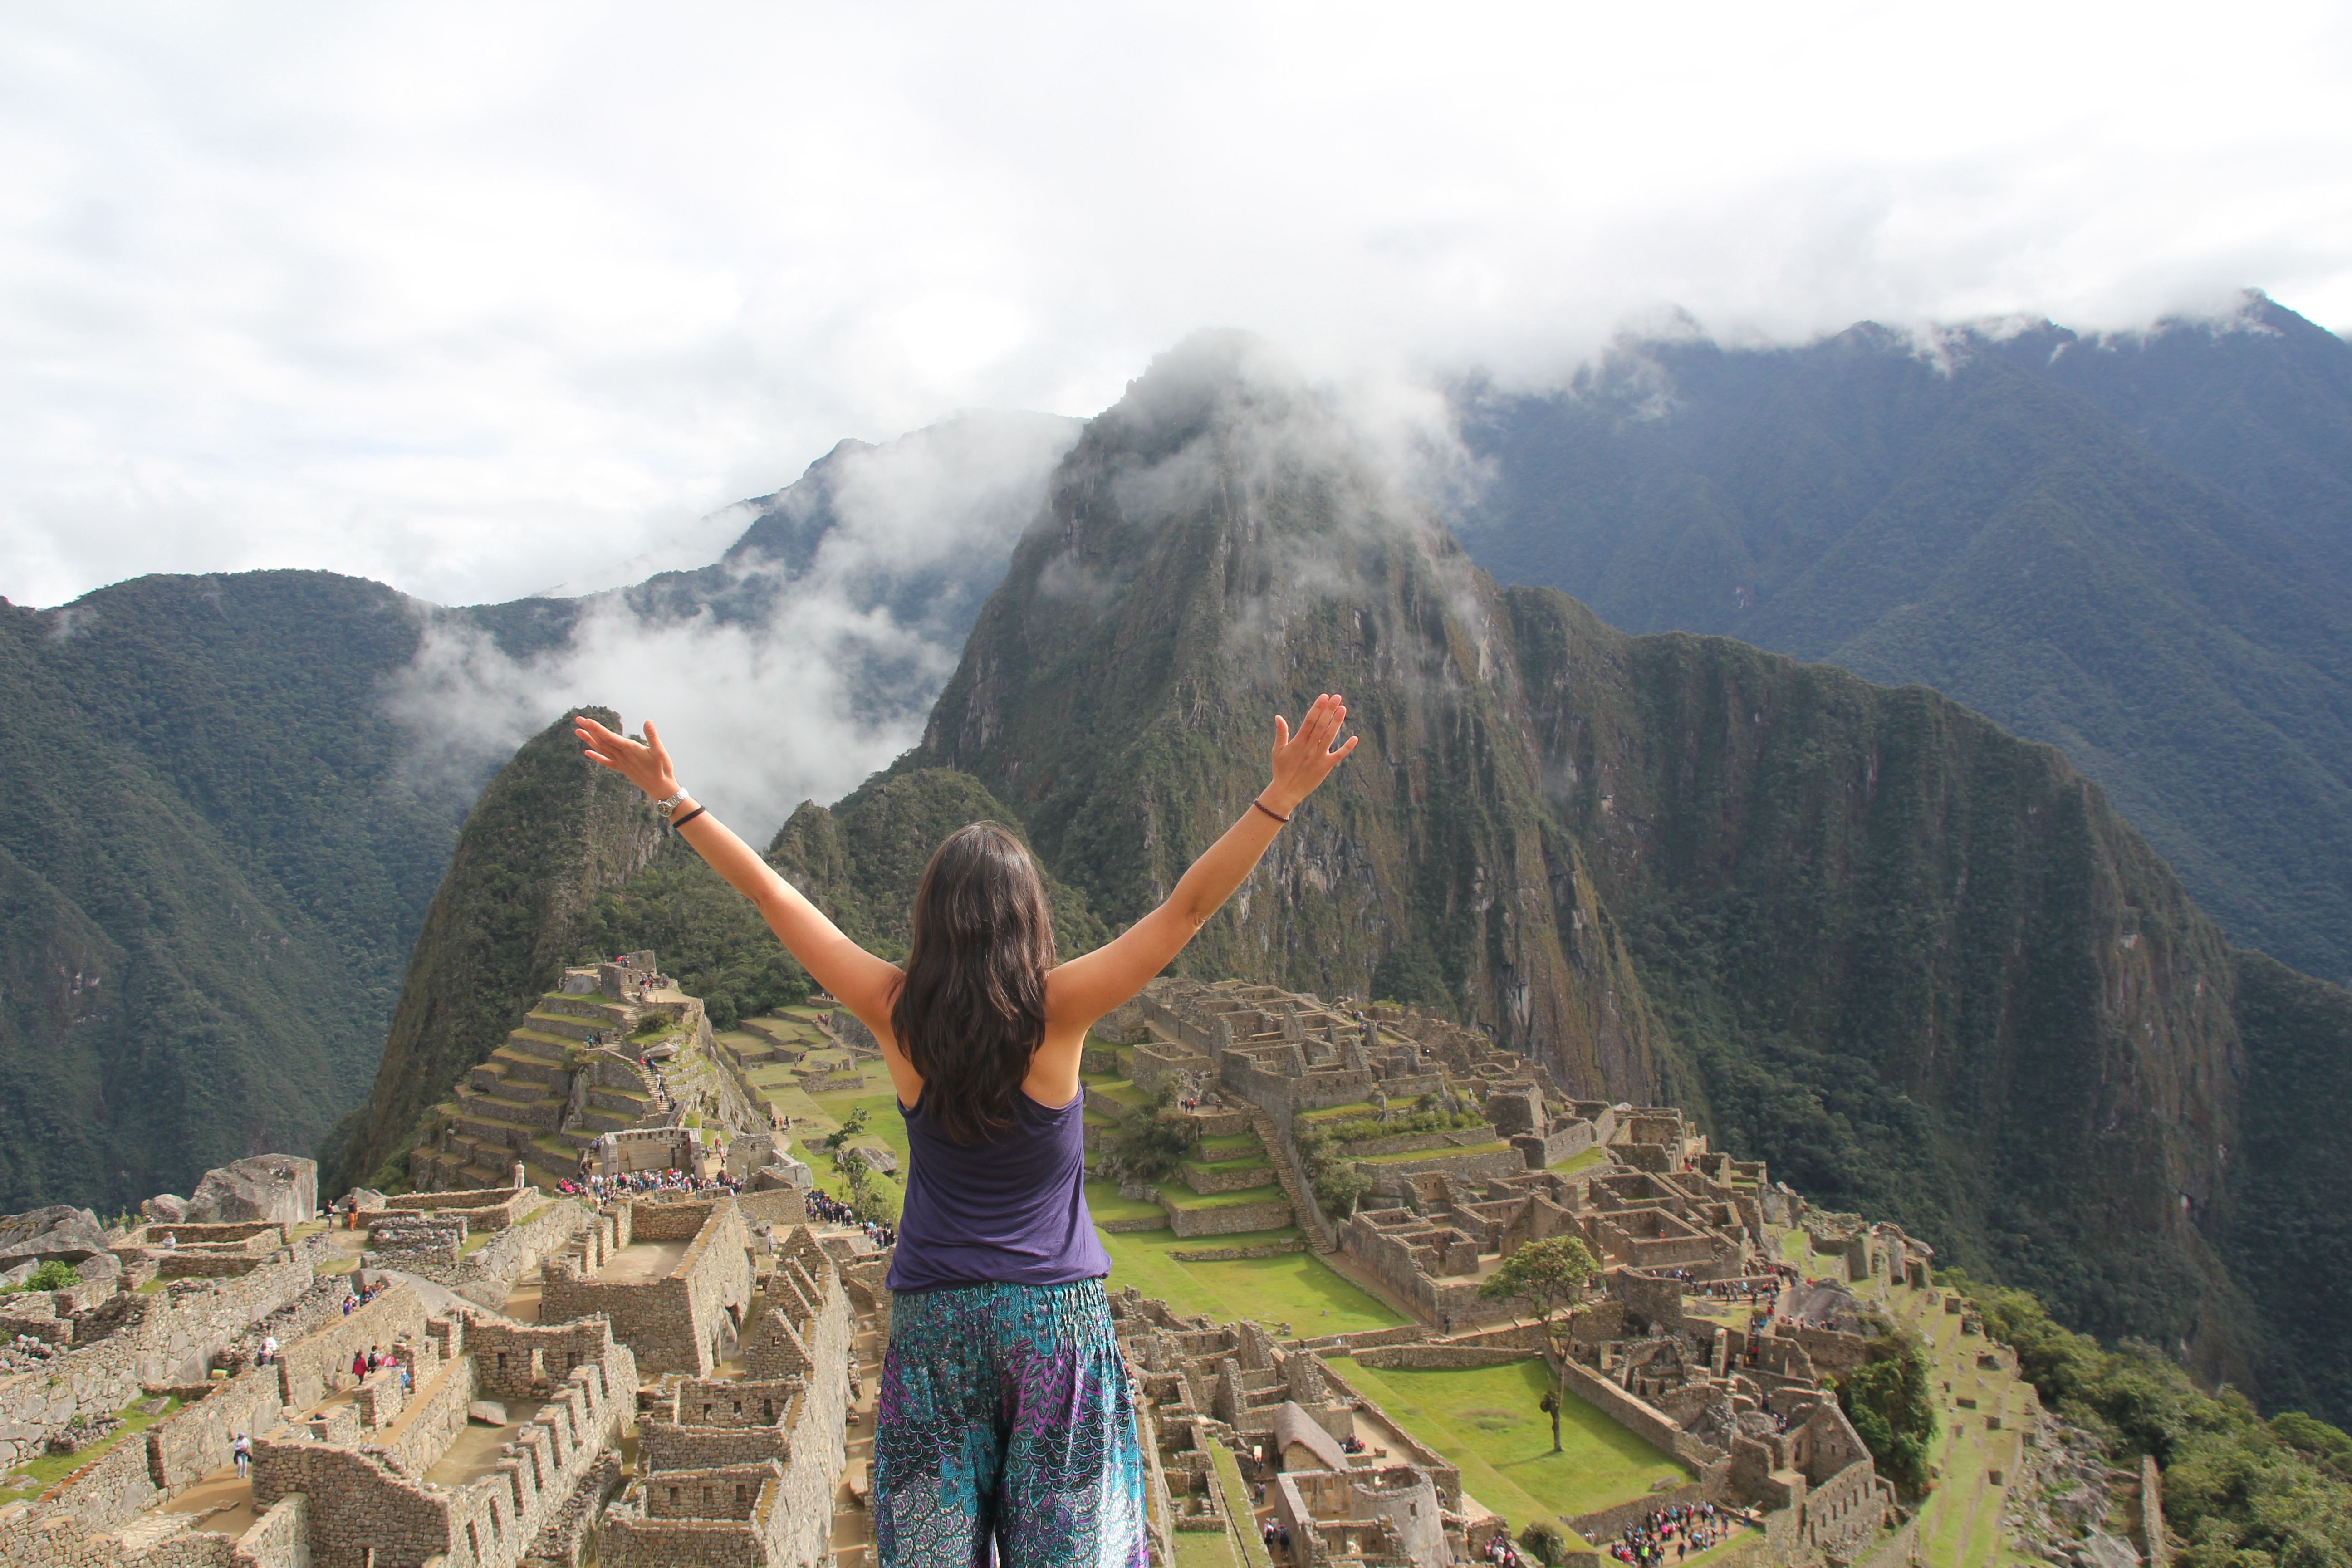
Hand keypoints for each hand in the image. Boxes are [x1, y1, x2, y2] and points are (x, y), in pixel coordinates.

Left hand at [574, 715, 680, 800]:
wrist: (660, 789)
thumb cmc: (661, 769)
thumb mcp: (660, 751)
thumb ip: (652, 736)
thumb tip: (648, 722)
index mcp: (630, 749)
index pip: (610, 737)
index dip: (597, 729)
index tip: (587, 721)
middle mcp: (622, 756)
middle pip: (602, 741)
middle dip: (589, 730)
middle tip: (578, 719)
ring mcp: (620, 763)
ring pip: (601, 749)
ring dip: (589, 740)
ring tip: (578, 731)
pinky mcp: (621, 769)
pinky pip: (605, 762)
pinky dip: (596, 756)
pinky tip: (587, 752)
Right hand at [1265, 693, 1358, 812]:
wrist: (1287, 792)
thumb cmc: (1281, 770)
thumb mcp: (1277, 751)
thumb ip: (1281, 733)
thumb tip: (1278, 717)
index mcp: (1298, 742)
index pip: (1309, 721)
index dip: (1317, 708)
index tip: (1324, 697)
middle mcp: (1309, 748)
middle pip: (1321, 725)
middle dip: (1329, 710)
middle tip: (1337, 697)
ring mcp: (1318, 757)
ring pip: (1330, 736)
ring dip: (1337, 722)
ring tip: (1343, 709)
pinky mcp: (1326, 767)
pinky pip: (1338, 756)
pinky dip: (1347, 747)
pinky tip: (1355, 738)